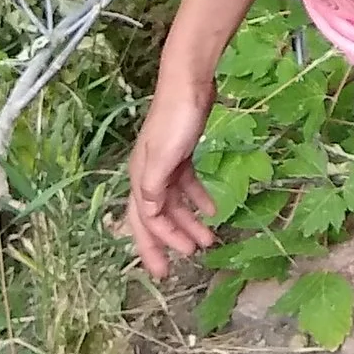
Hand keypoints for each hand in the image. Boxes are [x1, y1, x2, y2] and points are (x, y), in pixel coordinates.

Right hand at [122, 67, 219, 277]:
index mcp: (141, 177)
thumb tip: (148, 216)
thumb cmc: (176, 118)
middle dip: (168, 242)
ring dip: (188, 222)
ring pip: (173, 203)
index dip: (153, 247)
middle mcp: (149, 174)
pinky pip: (187, 185)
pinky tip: (212, 209)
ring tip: (209, 239)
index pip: (144, 222)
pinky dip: (198, 199)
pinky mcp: (181, 154)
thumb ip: (154, 187)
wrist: (188, 82)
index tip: (166, 271)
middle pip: (154, 217)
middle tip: (186, 261)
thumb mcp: (164, 156)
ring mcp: (165, 164)